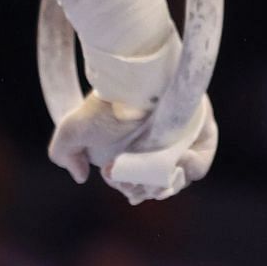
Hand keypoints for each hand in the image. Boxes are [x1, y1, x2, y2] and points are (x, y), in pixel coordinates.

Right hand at [46, 91, 217, 203]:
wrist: (136, 76)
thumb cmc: (105, 103)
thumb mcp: (72, 129)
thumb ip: (63, 153)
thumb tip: (81, 176)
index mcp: (130, 152)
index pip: (135, 185)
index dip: (129, 188)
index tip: (117, 177)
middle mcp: (156, 149)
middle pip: (157, 186)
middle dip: (146, 189)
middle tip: (138, 180)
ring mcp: (181, 142)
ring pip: (178, 179)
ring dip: (166, 183)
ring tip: (155, 171)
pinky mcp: (202, 133)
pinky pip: (200, 163)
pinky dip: (190, 169)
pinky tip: (178, 161)